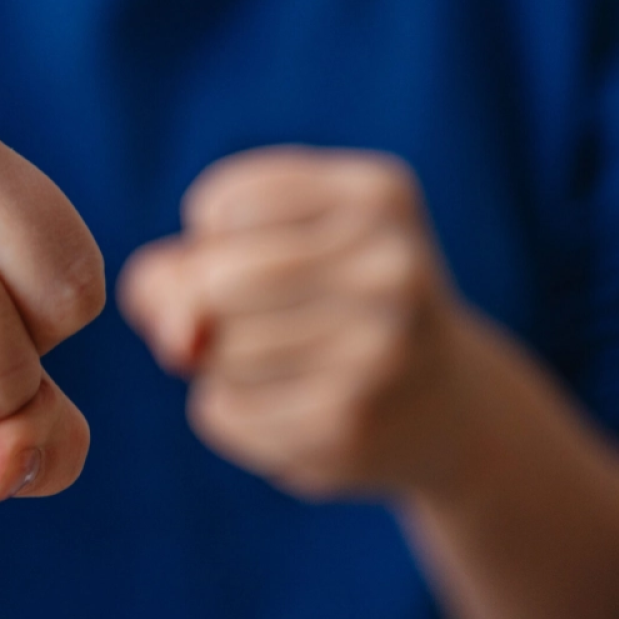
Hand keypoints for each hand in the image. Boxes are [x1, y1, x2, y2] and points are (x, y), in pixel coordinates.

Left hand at [120, 146, 474, 497]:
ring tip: (284, 363)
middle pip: (214, 281)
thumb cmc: (327, 303)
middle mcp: (391, 266)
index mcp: (377, 194)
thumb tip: (177, 340)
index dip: (210, 239)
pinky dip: (230, 411)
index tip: (263, 250)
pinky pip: (225, 411)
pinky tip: (290, 407)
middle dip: (201, 306)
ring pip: (215, 351)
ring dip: (215, 364)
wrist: (440, 406)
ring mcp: (379, 350)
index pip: (219, 206)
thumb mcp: (270, 248)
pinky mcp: (349, 424)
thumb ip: (184, 271)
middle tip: (255, 319)